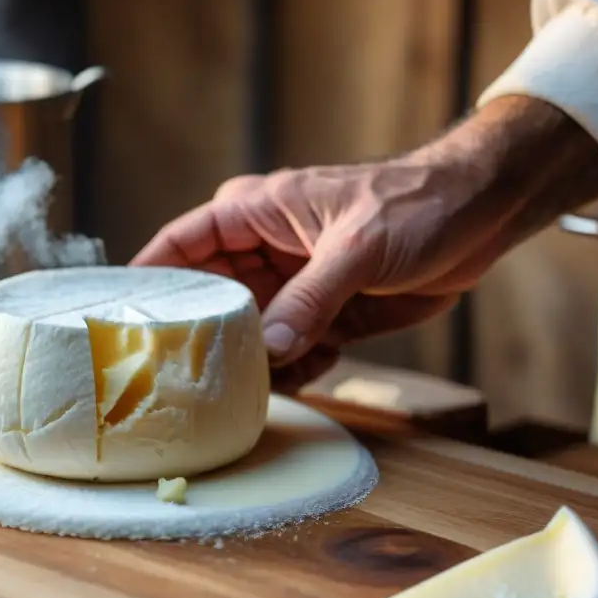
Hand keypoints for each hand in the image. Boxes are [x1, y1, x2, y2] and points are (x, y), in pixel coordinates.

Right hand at [131, 159, 481, 388]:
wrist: (482, 216)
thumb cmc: (416, 203)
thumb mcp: (358, 247)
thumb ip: (311, 298)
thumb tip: (268, 349)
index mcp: (254, 214)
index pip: (178, 246)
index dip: (145, 280)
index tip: (115, 319)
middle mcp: (263, 253)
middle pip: (207, 300)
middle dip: (197, 336)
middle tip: (175, 379)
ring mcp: (292, 288)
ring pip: (247, 334)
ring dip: (247, 363)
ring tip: (237, 393)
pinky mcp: (323, 318)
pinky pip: (290, 353)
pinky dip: (292, 373)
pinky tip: (297, 385)